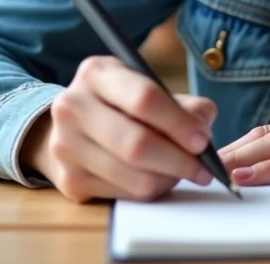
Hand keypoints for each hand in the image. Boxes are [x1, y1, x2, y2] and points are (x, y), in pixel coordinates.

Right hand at [20, 55, 217, 202]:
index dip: (178, 123)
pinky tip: (158, 178)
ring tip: (183, 172)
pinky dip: (150, 190)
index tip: (202, 140)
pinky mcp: (69, 180)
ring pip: (133, 176)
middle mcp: (73, 107)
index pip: (144, 98)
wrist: (73, 123)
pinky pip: (123, 195)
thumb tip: (203, 125)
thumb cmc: (121, 102)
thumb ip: (183, 104)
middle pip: (136, 144)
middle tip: (204, 168)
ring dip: (168, 179)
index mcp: (96, 74)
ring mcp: (66, 146)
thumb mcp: (148, 87)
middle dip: (179, 160)